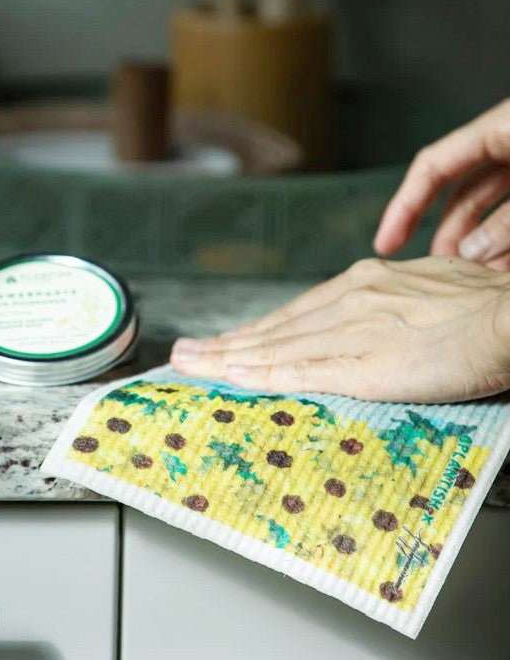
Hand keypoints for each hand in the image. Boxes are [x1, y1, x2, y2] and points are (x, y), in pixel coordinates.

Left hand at [170, 257, 509, 402]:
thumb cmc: (483, 305)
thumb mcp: (425, 290)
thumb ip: (388, 306)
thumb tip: (374, 321)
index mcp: (362, 284)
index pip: (292, 314)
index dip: (254, 331)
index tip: (225, 341)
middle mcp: (346, 301)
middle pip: (271, 329)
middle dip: (224, 343)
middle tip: (184, 353)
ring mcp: (350, 332)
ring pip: (273, 348)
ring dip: (225, 358)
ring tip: (189, 364)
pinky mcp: (362, 365)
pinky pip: (298, 372)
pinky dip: (260, 376)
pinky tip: (232, 379)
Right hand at [374, 98, 509, 269]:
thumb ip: (508, 220)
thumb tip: (470, 253)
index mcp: (499, 127)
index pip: (431, 166)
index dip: (404, 206)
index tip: (385, 243)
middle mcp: (508, 144)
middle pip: (461, 193)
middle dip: (448, 235)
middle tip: (437, 271)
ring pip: (493, 208)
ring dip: (482, 245)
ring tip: (474, 277)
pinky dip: (509, 241)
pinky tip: (502, 266)